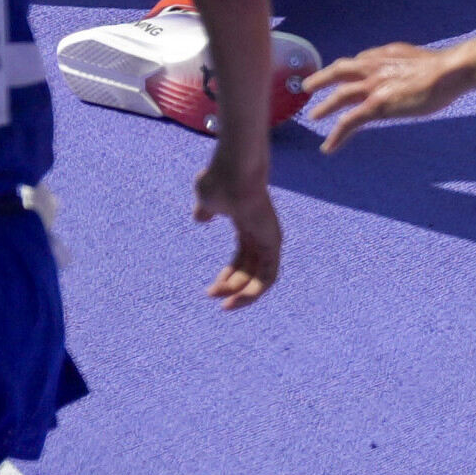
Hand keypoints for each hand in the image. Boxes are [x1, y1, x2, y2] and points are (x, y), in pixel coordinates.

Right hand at [191, 138, 282, 308]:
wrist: (233, 170)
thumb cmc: (219, 179)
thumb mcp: (205, 197)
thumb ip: (205, 209)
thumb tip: (201, 217)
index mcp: (246, 223)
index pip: (242, 257)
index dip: (228, 277)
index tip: (211, 291)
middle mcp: (261, 232)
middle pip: (251, 269)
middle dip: (232, 287)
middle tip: (212, 295)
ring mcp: (269, 237)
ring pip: (262, 277)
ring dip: (244, 294)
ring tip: (224, 304)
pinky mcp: (274, 241)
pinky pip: (269, 276)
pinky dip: (255, 291)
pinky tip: (236, 299)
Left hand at [304, 39, 475, 151]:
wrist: (448, 72)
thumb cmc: (445, 69)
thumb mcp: (422, 60)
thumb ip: (410, 65)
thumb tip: (413, 73)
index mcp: (386, 55)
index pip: (362, 60)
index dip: (350, 68)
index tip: (344, 75)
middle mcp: (375, 67)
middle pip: (340, 70)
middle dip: (322, 78)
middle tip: (308, 85)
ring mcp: (373, 86)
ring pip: (339, 95)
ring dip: (324, 106)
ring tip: (313, 115)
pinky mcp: (375, 106)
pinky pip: (348, 122)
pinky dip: (336, 135)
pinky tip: (328, 147)